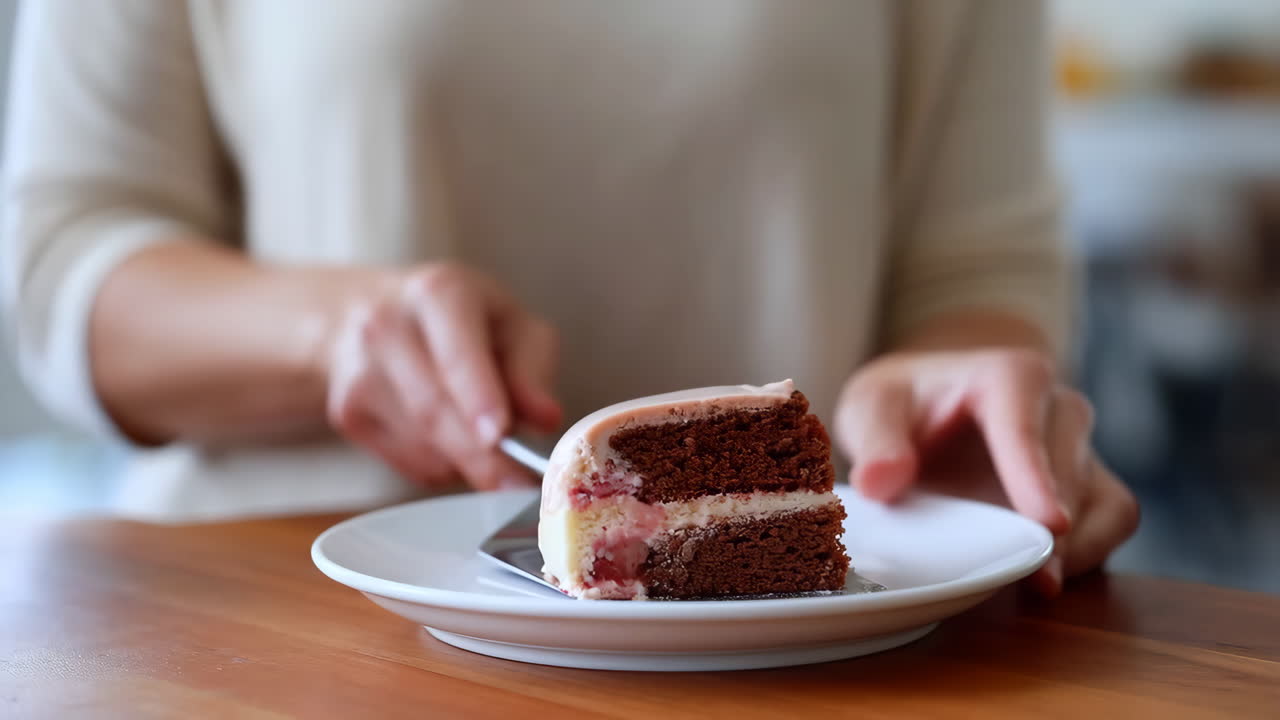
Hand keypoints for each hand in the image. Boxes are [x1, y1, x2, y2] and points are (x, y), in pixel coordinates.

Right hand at [322, 263, 561, 489]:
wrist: (371, 311)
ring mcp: (359, 371)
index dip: (477, 397)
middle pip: (434, 408)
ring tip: (490, 446)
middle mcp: (388, 326)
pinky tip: (451, 439)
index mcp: (438, 293)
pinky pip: (408, 461)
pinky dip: (442, 466)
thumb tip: (544, 417)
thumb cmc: (463, 321)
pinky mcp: (347, 413)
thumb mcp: (512, 324)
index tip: (499, 434)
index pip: (456, 353)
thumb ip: (532, 368)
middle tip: (519, 486)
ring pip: (421, 443)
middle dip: (480, 455)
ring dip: (466, 462)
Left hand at [834, 349, 1139, 595]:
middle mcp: (1058, 408)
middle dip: (1051, 526)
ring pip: (1105, 501)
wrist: (928, 411)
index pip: (1025, 427)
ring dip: (1077, 548)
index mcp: (1008, 376)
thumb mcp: (871, 409)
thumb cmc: (904, 405)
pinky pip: (1113, 522)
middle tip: (1025, 575)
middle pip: (1070, 472)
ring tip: (1036, 584)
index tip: (1048, 523)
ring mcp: (1081, 449)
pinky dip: (1088, 555)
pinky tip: (1046, 578)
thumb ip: (875, 440)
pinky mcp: (1092, 486)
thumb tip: (881, 481)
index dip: (1036, 476)